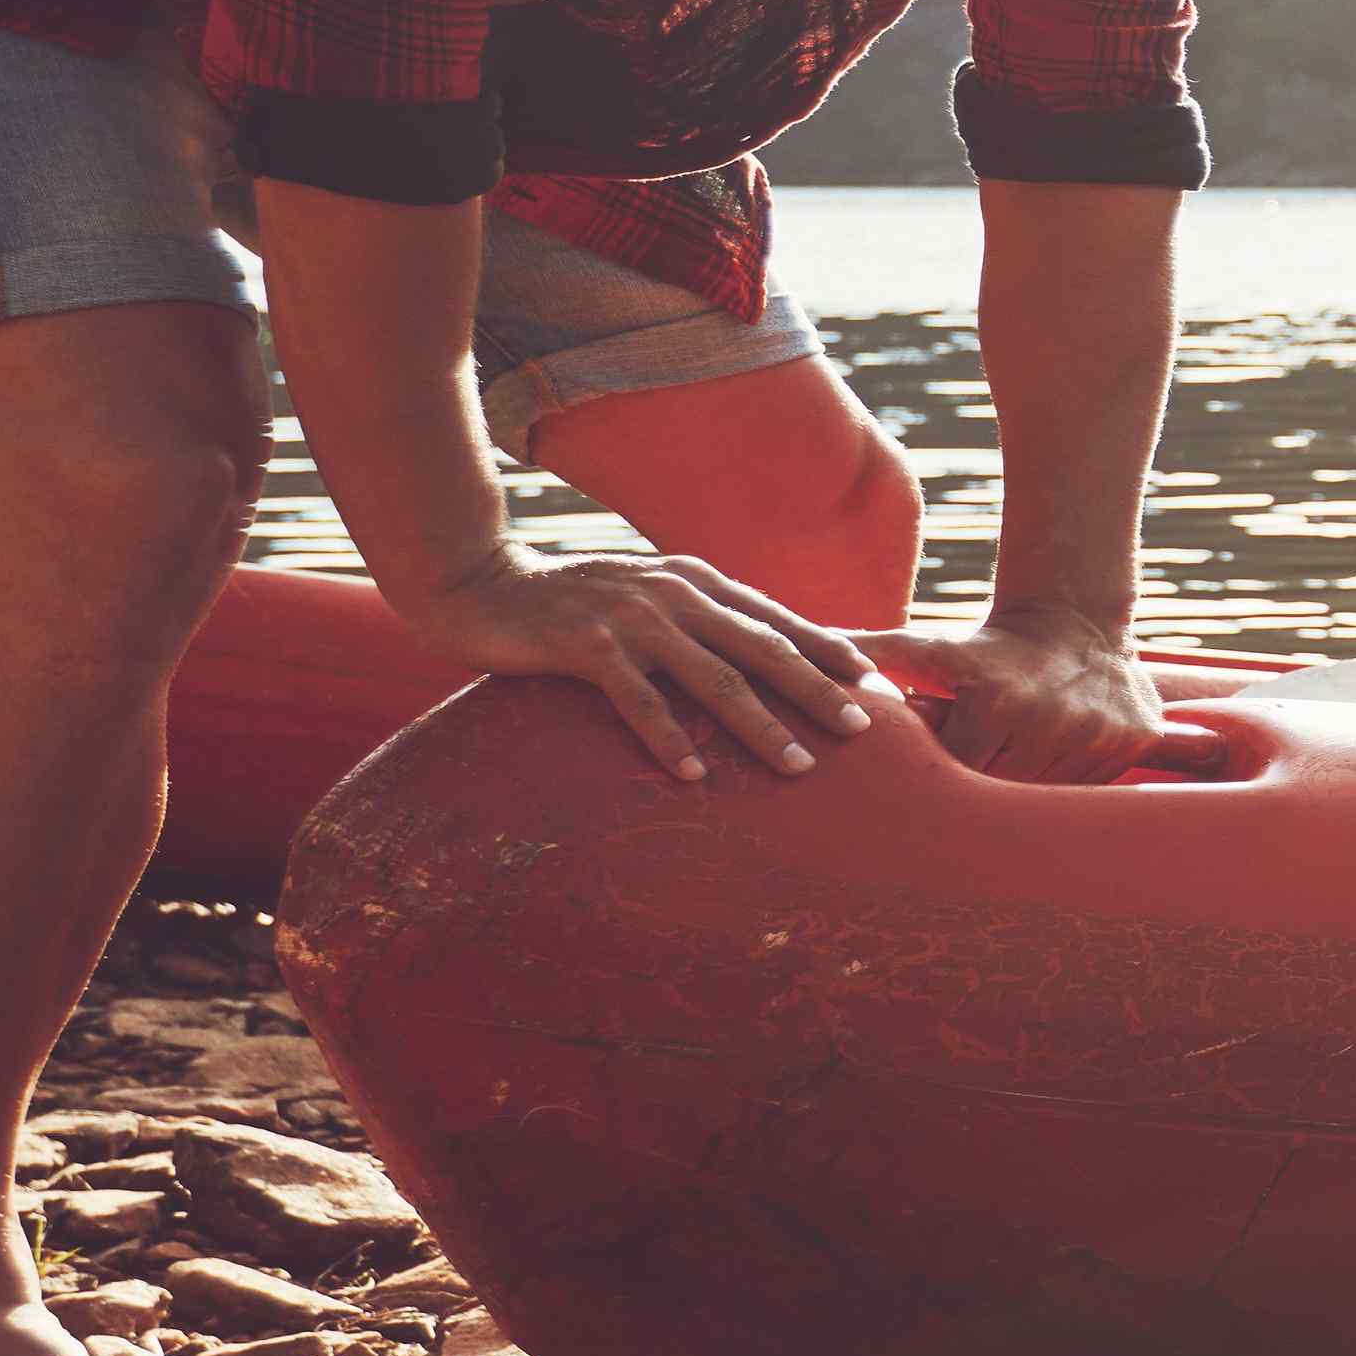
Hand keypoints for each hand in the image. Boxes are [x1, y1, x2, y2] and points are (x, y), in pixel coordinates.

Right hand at [391, 550, 891, 783]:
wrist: (481, 586)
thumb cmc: (569, 603)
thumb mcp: (645, 597)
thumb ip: (695, 617)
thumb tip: (754, 653)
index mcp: (694, 580)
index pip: (776, 617)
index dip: (827, 648)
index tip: (873, 681)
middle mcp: (674, 593)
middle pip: (762, 648)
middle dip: (817, 689)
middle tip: (861, 728)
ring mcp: (633, 618)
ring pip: (714, 679)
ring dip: (760, 726)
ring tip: (797, 766)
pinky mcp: (589, 646)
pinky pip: (641, 699)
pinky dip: (671, 739)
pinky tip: (696, 776)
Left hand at [896, 608, 1165, 785]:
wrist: (1077, 620)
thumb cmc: (990, 647)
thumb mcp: (930, 647)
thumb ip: (872, 651)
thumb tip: (807, 644)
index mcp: (995, 705)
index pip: (958, 777)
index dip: (946, 782)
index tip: (939, 779)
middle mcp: (1051, 723)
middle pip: (1003, 794)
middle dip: (987, 792)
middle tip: (982, 774)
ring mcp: (1098, 736)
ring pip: (1052, 799)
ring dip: (1032, 792)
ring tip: (1019, 766)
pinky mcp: (1136, 740)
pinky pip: (1097, 792)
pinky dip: (1075, 786)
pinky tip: (1061, 759)